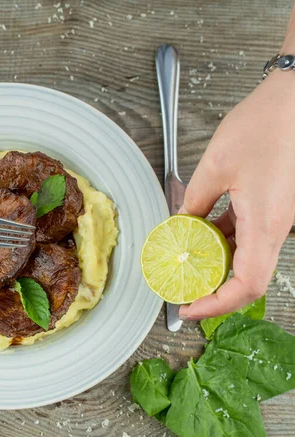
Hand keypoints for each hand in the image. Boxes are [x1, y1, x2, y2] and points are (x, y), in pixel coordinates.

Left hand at [179, 70, 294, 319]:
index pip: (246, 285)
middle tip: (180, 288)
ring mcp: (276, 218)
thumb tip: (180, 225)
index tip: (187, 309)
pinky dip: (223, 239)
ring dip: (215, 262)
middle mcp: (276, 227)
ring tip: (183, 260)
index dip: (217, 304)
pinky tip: (200, 231)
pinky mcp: (272, 206)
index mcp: (266, 224)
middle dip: (212, 289)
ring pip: (245, 256)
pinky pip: (248, 234)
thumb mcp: (215, 166)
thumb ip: (194, 201)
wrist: (294, 99)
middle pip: (246, 277)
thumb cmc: (265, 125)